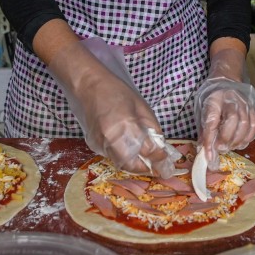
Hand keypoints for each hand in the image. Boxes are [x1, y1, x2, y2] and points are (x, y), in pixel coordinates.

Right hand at [46, 37, 178, 177]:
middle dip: (144, 167)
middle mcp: (111, 139)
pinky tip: (127, 146)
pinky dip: (122, 155)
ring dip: (133, 163)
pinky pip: (111, 156)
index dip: (158, 156)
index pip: (146, 150)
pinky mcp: (93, 145)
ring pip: (120, 163)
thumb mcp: (142, 106)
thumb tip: (160, 146)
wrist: (89, 87)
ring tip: (143, 157)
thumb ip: (152, 127)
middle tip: (155, 165)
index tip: (165, 158)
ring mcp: (100, 143)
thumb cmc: (118, 92)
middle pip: (131, 164)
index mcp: (126, 125)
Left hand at [195, 47, 254, 168]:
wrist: (226, 81)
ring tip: (229, 147)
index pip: (212, 120)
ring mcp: (245, 104)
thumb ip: (204, 130)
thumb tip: (203, 151)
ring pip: (245, 125)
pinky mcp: (254, 109)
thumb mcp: (202, 110)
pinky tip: (239, 143)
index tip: (208, 154)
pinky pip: (254, 126)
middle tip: (220, 149)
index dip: (210, 139)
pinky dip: (248, 138)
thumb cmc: (212, 98)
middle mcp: (232, 100)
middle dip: (226, 139)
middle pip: (232, 121)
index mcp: (214, 98)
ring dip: (237, 141)